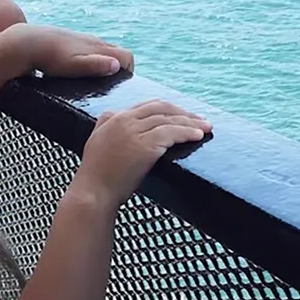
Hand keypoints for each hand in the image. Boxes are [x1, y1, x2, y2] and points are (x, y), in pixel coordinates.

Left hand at [13, 24, 134, 77]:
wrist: (27, 43)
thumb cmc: (51, 58)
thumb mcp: (74, 65)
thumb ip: (96, 65)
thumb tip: (117, 66)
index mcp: (98, 47)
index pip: (127, 56)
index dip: (128, 71)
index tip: (120, 85)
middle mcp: (94, 41)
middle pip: (117, 53)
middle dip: (118, 69)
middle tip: (108, 87)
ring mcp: (83, 40)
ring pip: (102, 52)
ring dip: (104, 64)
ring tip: (93, 82)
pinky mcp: (72, 42)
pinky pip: (89, 51)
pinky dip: (91, 61)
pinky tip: (77, 72)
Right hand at [73, 100, 211, 208]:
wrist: (93, 193)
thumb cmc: (96, 175)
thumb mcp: (96, 141)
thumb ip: (105, 125)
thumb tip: (115, 115)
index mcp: (113, 117)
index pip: (148, 105)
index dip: (169, 109)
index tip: (184, 116)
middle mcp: (124, 120)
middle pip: (162, 108)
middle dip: (184, 113)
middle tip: (201, 120)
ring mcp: (134, 132)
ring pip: (169, 119)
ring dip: (191, 122)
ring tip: (206, 128)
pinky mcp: (144, 146)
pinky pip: (172, 133)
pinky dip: (187, 132)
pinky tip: (198, 136)